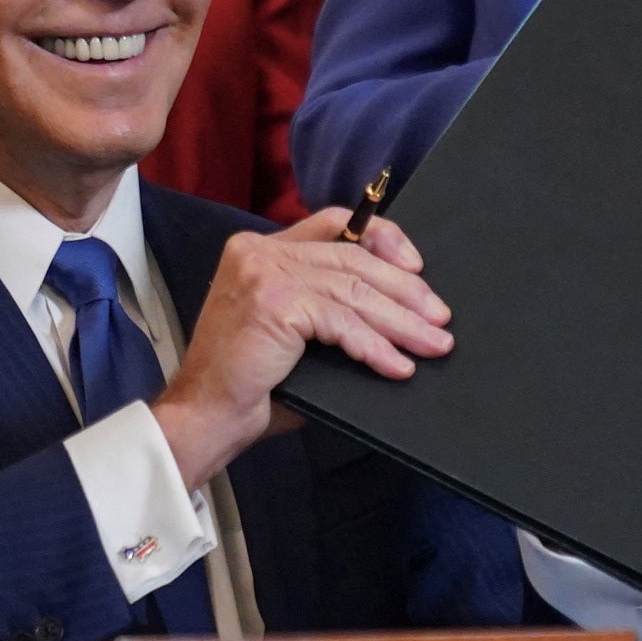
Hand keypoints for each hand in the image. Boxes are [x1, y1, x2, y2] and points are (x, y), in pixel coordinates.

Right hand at [152, 208, 452, 487]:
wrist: (203, 417)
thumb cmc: (248, 384)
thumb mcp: (289, 331)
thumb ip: (325, 308)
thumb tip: (392, 310)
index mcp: (258, 249)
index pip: (333, 223)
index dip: (381, 238)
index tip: (415, 267)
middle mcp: (259, 251)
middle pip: (352, 259)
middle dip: (404, 290)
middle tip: (439, 317)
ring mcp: (265, 273)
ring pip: (353, 291)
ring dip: (401, 321)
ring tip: (433, 343)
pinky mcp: (275, 303)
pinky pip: (342, 322)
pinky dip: (376, 346)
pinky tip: (399, 366)